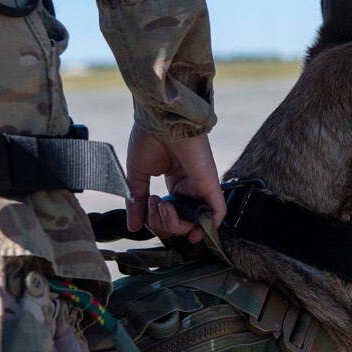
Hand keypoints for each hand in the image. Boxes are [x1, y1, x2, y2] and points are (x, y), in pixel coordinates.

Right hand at [124, 125, 227, 242]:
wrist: (159, 119)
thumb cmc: (148, 138)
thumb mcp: (137, 175)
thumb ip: (137, 202)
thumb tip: (134, 226)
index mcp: (173, 182)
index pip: (167, 215)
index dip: (155, 221)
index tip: (144, 207)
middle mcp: (188, 186)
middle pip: (179, 222)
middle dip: (162, 224)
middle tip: (153, 204)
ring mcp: (200, 186)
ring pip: (195, 222)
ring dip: (175, 225)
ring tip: (163, 205)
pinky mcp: (210, 183)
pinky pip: (218, 212)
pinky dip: (208, 227)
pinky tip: (192, 232)